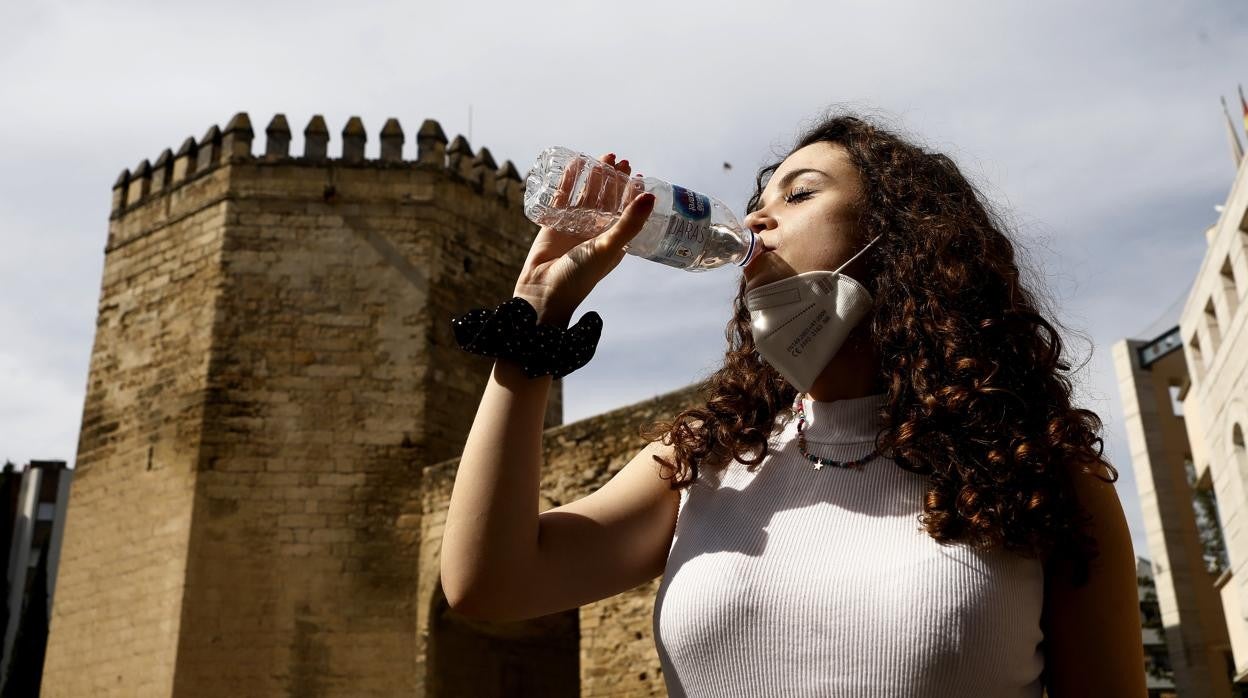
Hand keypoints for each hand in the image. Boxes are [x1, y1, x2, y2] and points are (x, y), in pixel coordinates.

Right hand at [513, 153, 655, 326]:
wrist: (543, 292)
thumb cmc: (580, 277)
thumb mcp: (609, 248)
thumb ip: (629, 223)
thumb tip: (650, 196)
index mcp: (613, 241)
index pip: (627, 211)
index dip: (632, 194)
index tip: (638, 175)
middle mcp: (596, 232)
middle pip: (607, 199)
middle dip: (614, 180)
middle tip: (622, 160)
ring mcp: (575, 226)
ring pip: (586, 195)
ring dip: (594, 177)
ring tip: (603, 158)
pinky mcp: (554, 223)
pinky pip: (563, 197)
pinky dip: (569, 180)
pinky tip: (575, 164)